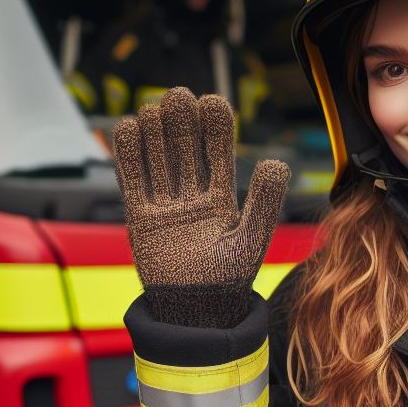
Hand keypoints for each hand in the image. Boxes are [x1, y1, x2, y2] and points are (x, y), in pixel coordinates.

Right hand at [112, 87, 288, 293]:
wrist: (196, 311)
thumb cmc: (227, 280)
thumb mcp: (251, 238)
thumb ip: (264, 202)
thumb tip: (277, 162)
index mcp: (221, 201)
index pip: (217, 156)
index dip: (215, 129)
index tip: (213, 102)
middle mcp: (192, 199)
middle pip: (185, 152)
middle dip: (183, 124)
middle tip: (180, 95)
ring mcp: (165, 207)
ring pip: (158, 161)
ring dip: (156, 135)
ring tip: (156, 109)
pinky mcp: (141, 219)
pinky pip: (133, 182)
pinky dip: (129, 157)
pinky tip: (130, 128)